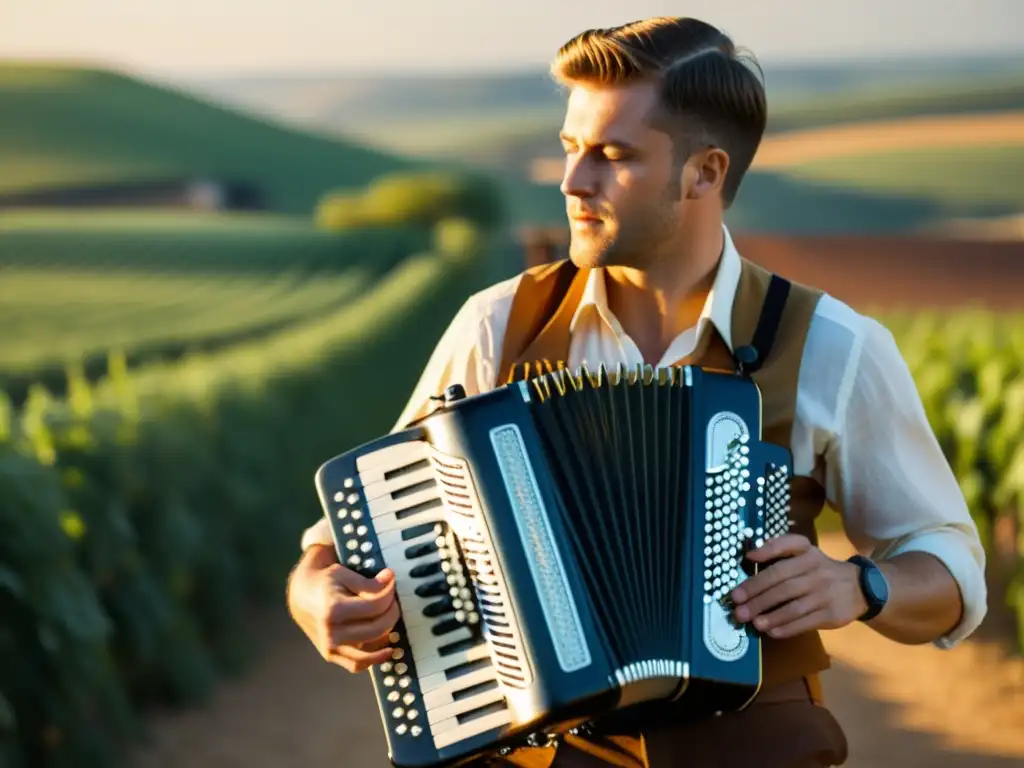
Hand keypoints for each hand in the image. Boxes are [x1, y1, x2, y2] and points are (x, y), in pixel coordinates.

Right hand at [287, 546, 400, 671]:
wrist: (301, 595)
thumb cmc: (324, 581)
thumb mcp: (343, 573)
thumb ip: (367, 582)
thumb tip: (390, 579)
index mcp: (333, 610)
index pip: (376, 605)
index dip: (389, 592)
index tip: (390, 581)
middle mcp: (330, 633)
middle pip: (377, 627)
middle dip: (391, 611)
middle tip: (392, 599)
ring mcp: (330, 647)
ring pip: (371, 647)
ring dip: (388, 632)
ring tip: (390, 617)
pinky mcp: (331, 656)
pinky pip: (357, 664)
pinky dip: (374, 659)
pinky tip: (388, 650)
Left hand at [729, 534, 867, 638]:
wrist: (860, 587)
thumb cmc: (820, 569)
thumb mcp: (805, 552)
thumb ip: (779, 549)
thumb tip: (751, 555)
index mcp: (807, 552)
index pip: (784, 549)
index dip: (765, 553)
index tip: (747, 560)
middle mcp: (816, 571)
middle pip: (783, 584)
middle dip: (757, 597)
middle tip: (737, 608)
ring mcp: (825, 594)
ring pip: (793, 606)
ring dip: (770, 616)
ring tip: (752, 623)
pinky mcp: (832, 614)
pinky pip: (805, 622)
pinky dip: (786, 628)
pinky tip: (771, 632)